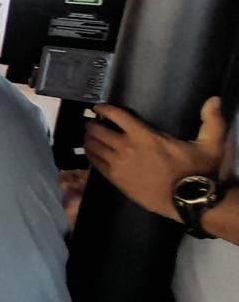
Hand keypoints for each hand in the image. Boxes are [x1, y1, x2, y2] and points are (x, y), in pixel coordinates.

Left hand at [84, 97, 226, 220]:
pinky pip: (95, 164)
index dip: (104, 109)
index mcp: (144, 136)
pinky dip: (90, 156)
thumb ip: (211, 121)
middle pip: (98, 131)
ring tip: (88, 136)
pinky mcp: (115, 180)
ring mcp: (118, 165)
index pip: (116, 116)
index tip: (98, 107)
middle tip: (92, 123)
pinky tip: (91, 153)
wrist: (188, 201)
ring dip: (88, 139)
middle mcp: (126, 147)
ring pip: (93, 147)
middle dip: (92, 125)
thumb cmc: (196, 171)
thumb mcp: (209, 145)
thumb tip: (213, 100)